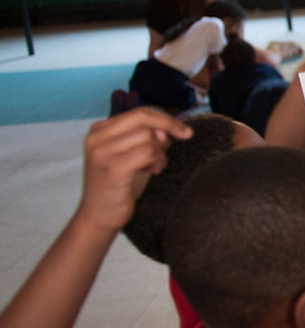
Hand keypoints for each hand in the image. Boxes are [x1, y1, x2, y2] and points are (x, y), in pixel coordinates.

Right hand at [78, 109, 192, 231]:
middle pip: (143, 119)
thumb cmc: (119, 185)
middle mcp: (97, 138)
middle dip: (168, 128)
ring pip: (147, 137)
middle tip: (182, 139)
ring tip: (154, 167)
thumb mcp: (135, 156)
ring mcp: (102, 153)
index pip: (138, 112)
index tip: (185, 130)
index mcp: (100, 131)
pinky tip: (153, 172)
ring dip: (160, 152)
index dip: (165, 118)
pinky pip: (147, 153)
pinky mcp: (112, 168)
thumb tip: (169, 128)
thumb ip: (150, 139)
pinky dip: (157, 161)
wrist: (99, 215)